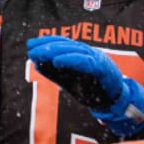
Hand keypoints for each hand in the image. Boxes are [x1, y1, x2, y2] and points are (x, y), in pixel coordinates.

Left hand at [26, 36, 143, 135]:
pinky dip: (71, 60)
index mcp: (80, 53)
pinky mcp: (102, 69)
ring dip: (55, 51)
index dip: (46, 41)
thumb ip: (54, 72)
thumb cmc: (91, 89)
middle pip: (66, 44)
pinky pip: (85, 62)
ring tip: (39, 53)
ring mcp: (96, 58)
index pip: (61, 43)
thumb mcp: (68, 79)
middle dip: (47, 45)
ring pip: (74, 50)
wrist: (113, 102)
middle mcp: (88, 52)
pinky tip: (57, 62)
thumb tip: (36, 63)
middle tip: (31, 48)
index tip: (30, 44)